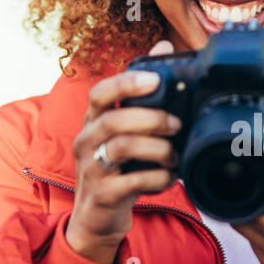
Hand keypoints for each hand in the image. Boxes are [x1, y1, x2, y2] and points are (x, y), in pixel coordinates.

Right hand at [65, 39, 181, 263]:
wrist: (97, 218)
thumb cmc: (118, 168)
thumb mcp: (126, 130)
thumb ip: (143, 93)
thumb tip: (164, 45)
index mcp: (93, 121)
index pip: (101, 93)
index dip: (127, 83)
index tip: (156, 80)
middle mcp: (86, 140)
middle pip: (113, 120)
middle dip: (151, 119)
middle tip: (177, 124)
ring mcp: (91, 168)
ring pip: (122, 148)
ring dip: (158, 149)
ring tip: (175, 156)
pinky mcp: (102, 194)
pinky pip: (132, 182)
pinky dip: (157, 178)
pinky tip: (168, 178)